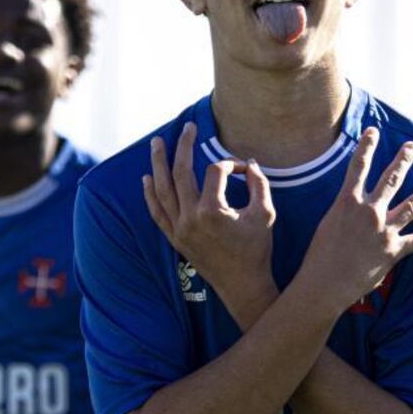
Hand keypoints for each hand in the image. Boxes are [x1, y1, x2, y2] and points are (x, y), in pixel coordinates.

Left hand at [143, 122, 277, 323]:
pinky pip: (157, 213)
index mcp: (212, 210)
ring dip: (158, 165)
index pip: (216, 172)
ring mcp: (179, 229)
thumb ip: (259, 183)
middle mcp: (190, 218)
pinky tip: (146, 179)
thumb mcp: (266, 214)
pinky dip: (150, 195)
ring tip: (156, 144)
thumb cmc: (257, 250)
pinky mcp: (175, 239)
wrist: (243, 286)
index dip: (231, 164)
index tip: (244, 169)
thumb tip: (249, 162)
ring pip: (162, 190)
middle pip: (181, 172)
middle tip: (186, 127)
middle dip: (183, 146)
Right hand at [298, 127, 412, 313]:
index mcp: (348, 203)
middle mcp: (369, 212)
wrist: (325, 284)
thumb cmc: (319, 255)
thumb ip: (345, 209)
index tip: (373, 131)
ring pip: (412, 205)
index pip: (358, 167)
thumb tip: (353, 202)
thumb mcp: (327, 223)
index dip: (366, 146)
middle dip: (403, 161)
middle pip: (391, 180)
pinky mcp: (394, 251)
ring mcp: (384, 231)